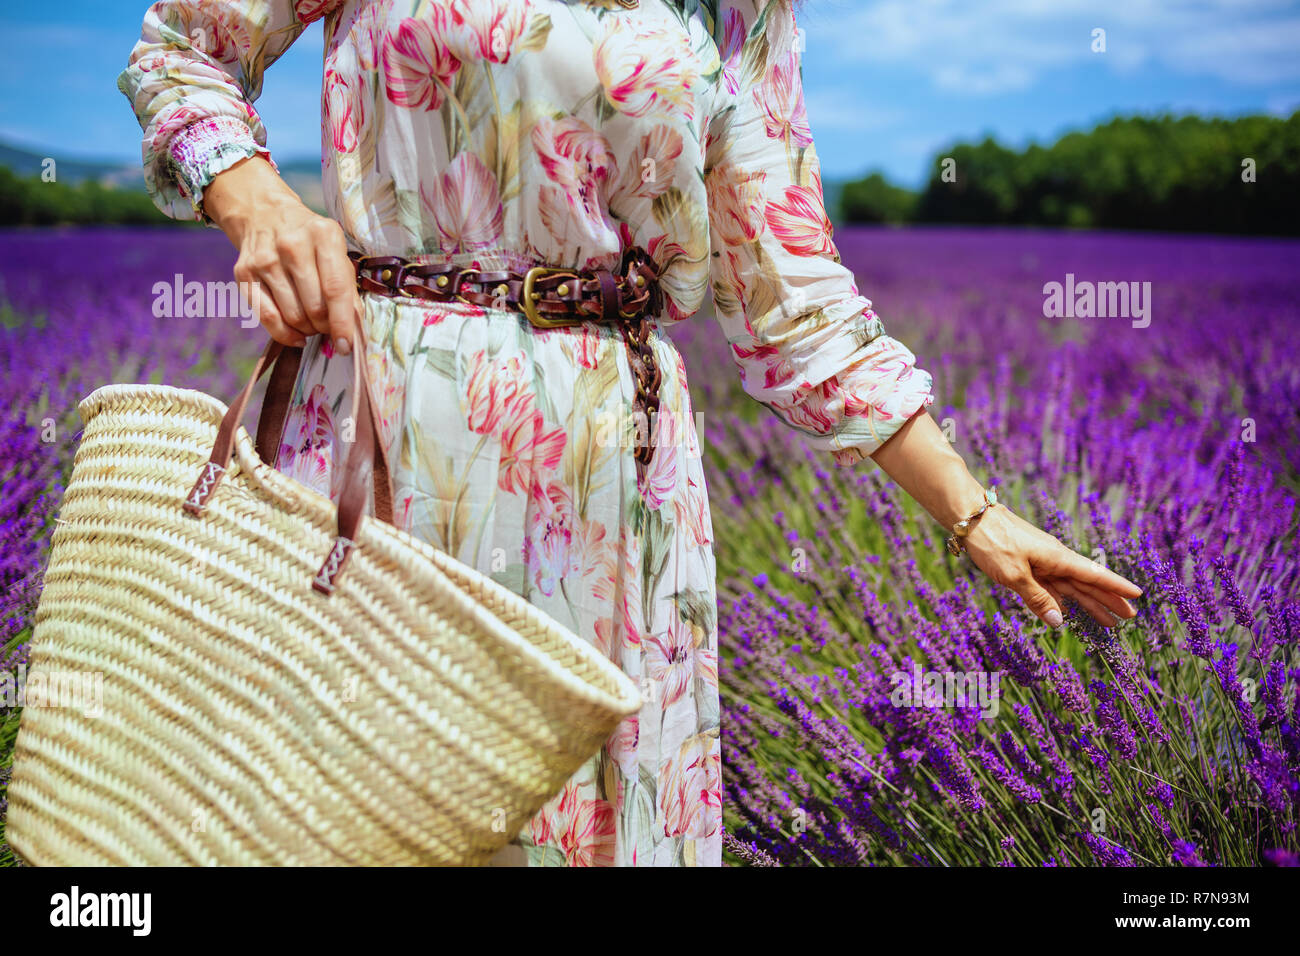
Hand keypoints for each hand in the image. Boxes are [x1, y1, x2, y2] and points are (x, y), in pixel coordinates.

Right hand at [203, 155, 359, 352]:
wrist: (265, 213)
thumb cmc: (310, 239)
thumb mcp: (336, 250)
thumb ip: (347, 287)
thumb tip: (352, 330)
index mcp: (323, 235)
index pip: (335, 289)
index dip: (342, 323)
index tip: (347, 346)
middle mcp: (292, 245)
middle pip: (314, 307)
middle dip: (326, 327)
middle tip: (329, 327)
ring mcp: (265, 259)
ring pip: (292, 316)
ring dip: (308, 330)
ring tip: (313, 324)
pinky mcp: (244, 273)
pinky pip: (267, 317)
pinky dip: (286, 334)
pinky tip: (297, 335)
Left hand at [961, 502, 1141, 628]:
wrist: (971, 518)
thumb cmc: (994, 542)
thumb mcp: (1015, 575)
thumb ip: (1038, 599)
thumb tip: (1059, 622)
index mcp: (1058, 558)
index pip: (1095, 575)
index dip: (1116, 586)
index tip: (1138, 595)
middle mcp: (1054, 560)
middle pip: (1087, 584)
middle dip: (1108, 600)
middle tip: (1129, 617)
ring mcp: (1041, 562)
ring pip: (1070, 587)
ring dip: (1088, 603)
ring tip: (1108, 620)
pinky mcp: (1026, 565)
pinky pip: (1050, 586)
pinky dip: (1061, 599)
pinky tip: (1067, 611)